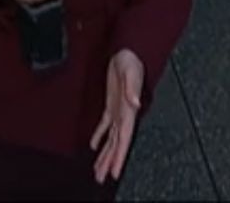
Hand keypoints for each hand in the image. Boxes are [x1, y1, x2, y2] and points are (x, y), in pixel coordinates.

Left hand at [90, 49, 143, 183]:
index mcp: (129, 111)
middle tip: (102, 177)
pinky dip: (99, 136)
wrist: (129, 51)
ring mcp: (118, 111)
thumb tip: (134, 104)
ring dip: (105, 154)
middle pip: (116, 144)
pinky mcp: (112, 104)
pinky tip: (94, 146)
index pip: (124, 139)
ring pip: (111, 138)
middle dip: (110, 162)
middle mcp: (124, 114)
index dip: (120, 156)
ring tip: (99, 169)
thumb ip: (132, 89)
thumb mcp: (131, 73)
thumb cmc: (132, 61)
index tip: (116, 172)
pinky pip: (105, 125)